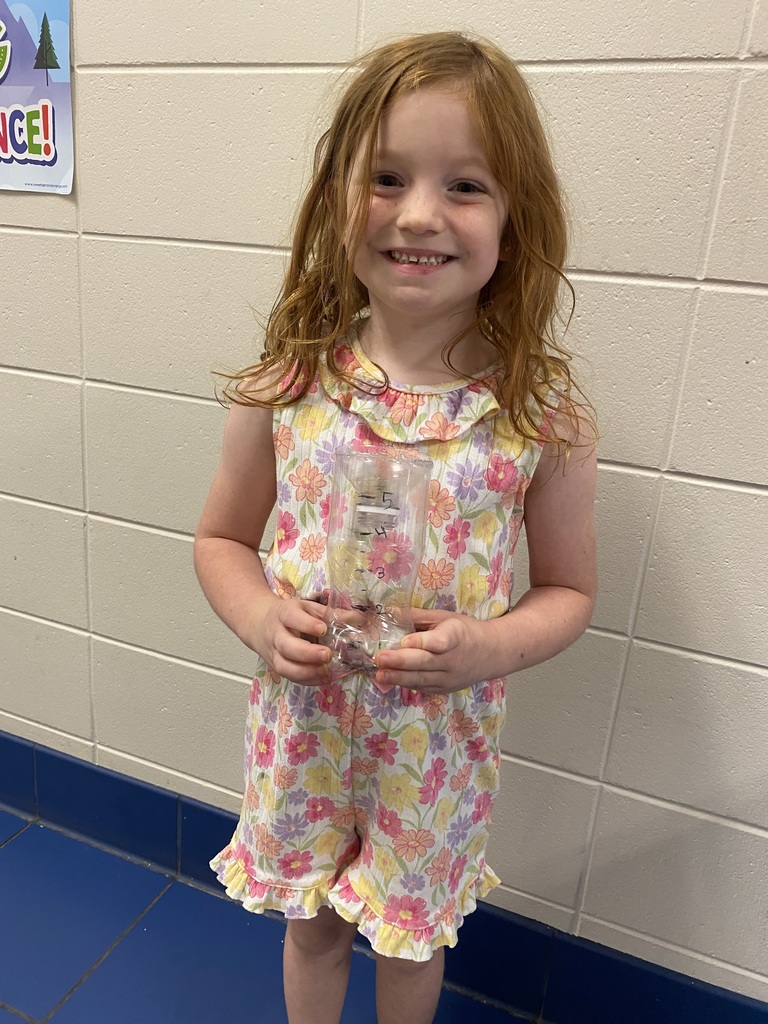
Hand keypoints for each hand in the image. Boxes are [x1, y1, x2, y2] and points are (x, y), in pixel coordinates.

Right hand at [250, 596, 330, 685]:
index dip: (306, 624)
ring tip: (325, 671)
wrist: (261, 624)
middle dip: (307, 653)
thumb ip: (330, 613)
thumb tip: (358, 618)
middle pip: (285, 646)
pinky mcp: (277, 667)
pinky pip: (290, 678)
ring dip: (305, 672)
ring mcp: (274, 653)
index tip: (322, 629)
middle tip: (327, 654)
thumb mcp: (307, 607)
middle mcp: (276, 634)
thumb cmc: (290, 616)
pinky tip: (322, 678)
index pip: (291, 617)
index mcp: (283, 614)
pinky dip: (307, 680)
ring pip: (284, 666)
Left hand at [373, 609, 489, 693]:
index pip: (439, 642)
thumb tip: (390, 611)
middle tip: (379, 659)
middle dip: (400, 662)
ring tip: (379, 674)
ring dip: (398, 677)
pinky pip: (424, 687)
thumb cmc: (464, 631)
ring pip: (422, 679)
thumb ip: (418, 616)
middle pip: (425, 662)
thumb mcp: (445, 617)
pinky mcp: (445, 689)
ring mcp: (450, 677)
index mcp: (455, 636)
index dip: (422, 642)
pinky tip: (391, 679)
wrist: (491, 653)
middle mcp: (453, 659)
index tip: (404, 641)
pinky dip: (406, 683)